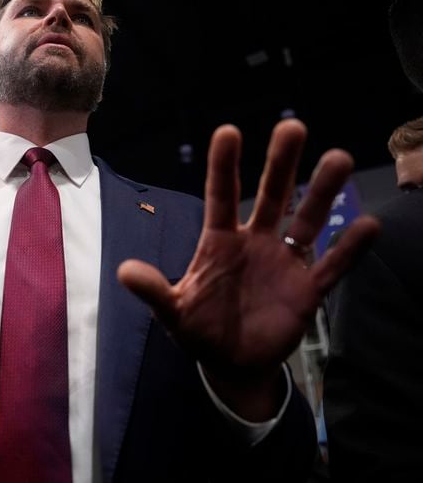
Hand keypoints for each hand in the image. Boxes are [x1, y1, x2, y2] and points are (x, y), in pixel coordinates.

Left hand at [118, 120, 378, 418]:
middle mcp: (255, 243)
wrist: (232, 365)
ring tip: (339, 158)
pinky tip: (369, 224)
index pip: (221, 196)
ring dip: (322, 193)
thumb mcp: (173, 312)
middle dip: (281, 164)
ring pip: (306, 221)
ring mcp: (284, 263)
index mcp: (219, 242)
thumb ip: (154, 291)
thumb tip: (123, 271)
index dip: (223, 166)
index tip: (228, 131)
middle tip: (292, 126)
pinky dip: (349, 248)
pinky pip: (331, 265)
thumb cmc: (200, 331)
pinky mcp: (306, 289)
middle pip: (271, 196)